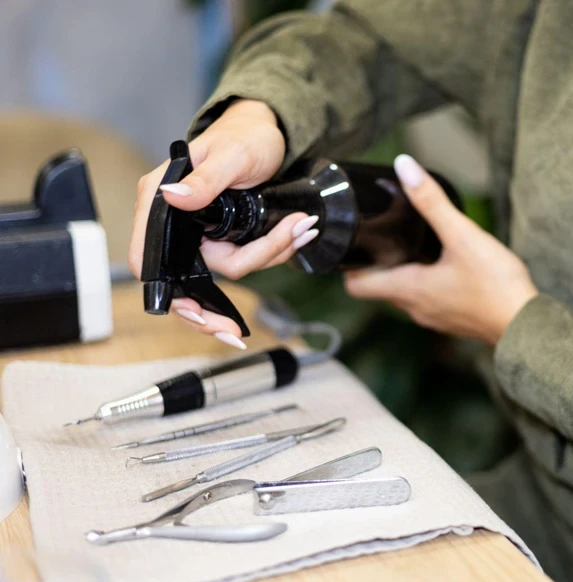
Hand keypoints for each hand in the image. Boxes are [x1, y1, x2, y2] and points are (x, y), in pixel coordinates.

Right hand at [128, 100, 319, 348]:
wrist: (271, 133)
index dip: (165, 293)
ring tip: (301, 227)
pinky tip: (297, 234)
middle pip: (186, 281)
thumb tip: (172, 197)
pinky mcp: (226, 237)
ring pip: (230, 270)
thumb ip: (204, 179)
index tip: (193, 315)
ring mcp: (202, 233)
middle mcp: (177, 221)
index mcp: (159, 200)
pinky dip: (274, 252)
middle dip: (216, 308)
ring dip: (269, 255)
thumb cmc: (245, 136)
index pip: (146, 258)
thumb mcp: (231, 155)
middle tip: (236, 334)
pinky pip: (247, 260)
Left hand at [344, 155, 537, 345]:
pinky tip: (444, 265)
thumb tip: (404, 167)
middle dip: (377, 262)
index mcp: (408, 290)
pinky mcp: (453, 320)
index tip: (354, 242)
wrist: (527, 325)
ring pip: (405, 295)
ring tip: (411, 244)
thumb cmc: (495, 285)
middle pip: (380, 288)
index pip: (357, 286)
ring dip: (403, 273)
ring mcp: (434, 318)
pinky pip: (428, 301)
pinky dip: (426, 283)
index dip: (349, 265)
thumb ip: (432, 202)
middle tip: (382, 234)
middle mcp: (415, 309)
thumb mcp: (463, 236)